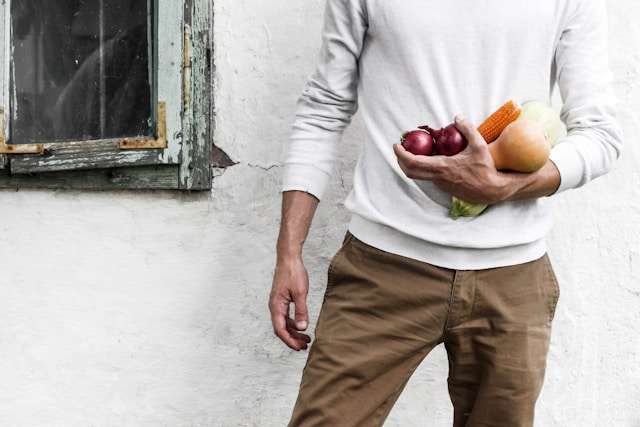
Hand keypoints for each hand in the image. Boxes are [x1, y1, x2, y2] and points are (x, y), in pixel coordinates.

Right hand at [269, 255, 311, 350]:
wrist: (288, 258)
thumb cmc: (293, 273)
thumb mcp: (300, 293)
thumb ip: (301, 311)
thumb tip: (302, 328)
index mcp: (276, 306)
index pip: (280, 330)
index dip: (290, 341)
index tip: (300, 347)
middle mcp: (274, 307)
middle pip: (281, 329)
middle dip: (293, 339)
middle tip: (306, 345)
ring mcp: (277, 303)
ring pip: (284, 323)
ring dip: (294, 332)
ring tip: (306, 338)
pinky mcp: (282, 300)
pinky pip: (286, 316)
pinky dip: (293, 323)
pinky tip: (302, 325)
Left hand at [393, 116, 510, 204]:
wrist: (491, 190)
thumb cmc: (485, 168)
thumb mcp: (479, 145)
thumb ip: (468, 129)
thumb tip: (457, 117)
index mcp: (441, 167)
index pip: (413, 162)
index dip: (401, 154)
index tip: (397, 145)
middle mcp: (437, 177)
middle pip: (409, 171)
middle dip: (401, 160)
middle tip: (400, 147)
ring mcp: (439, 183)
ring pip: (418, 175)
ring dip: (411, 163)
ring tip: (413, 150)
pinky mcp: (443, 186)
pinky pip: (428, 176)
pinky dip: (423, 167)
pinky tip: (429, 156)